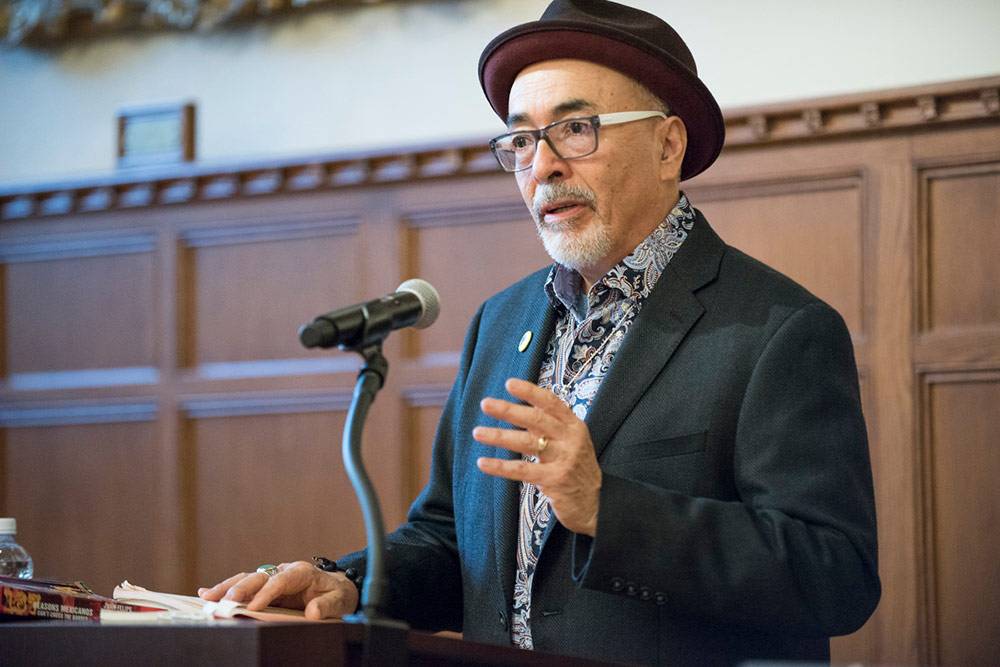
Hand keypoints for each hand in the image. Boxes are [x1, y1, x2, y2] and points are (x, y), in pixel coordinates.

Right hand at [197, 560, 357, 619]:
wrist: (337, 589)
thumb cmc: (337, 594)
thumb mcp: (339, 600)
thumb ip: (326, 606)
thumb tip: (312, 612)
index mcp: (301, 572)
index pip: (280, 580)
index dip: (266, 593)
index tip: (253, 606)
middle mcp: (283, 571)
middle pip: (258, 577)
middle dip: (240, 588)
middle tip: (224, 601)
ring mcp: (272, 578)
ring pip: (246, 579)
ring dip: (226, 588)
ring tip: (207, 597)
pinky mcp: (264, 587)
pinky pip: (243, 586)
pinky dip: (225, 589)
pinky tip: (206, 594)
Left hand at [474, 378, 601, 536]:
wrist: (595, 504)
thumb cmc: (576, 469)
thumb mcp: (571, 442)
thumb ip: (550, 426)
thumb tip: (519, 409)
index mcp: (574, 426)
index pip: (552, 403)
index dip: (530, 392)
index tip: (509, 384)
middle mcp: (571, 440)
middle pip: (536, 419)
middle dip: (509, 410)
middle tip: (485, 404)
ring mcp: (564, 460)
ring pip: (527, 443)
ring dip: (500, 436)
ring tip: (477, 432)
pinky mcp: (555, 480)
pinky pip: (522, 470)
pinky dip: (500, 466)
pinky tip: (483, 462)